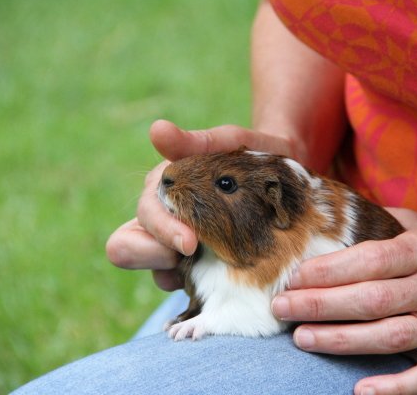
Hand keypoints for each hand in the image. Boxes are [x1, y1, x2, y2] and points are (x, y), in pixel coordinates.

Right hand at [106, 119, 297, 289]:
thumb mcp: (231, 144)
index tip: (191, 243)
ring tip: (220, 265)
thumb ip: (194, 141)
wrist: (289, 181)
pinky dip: (205, 286)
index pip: (141, 217)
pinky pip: (187, 287)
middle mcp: (162, 220)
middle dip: (158, 256)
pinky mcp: (199, 269)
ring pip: (157, 273)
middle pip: (127, 248)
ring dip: (182, 274)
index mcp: (162, 189)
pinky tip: (232, 275)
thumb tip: (157, 129)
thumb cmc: (256, 156)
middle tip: (198, 253)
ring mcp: (178, 248)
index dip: (159, 231)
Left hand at [271, 208, 416, 393]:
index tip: (292, 277)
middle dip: (319, 304)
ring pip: (389, 335)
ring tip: (303, 339)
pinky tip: (362, 390)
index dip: (326, 270)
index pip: (367, 259)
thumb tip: (335, 213)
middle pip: (370, 298)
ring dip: (342, 340)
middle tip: (281, 308)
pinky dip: (396, 387)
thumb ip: (384, 222)